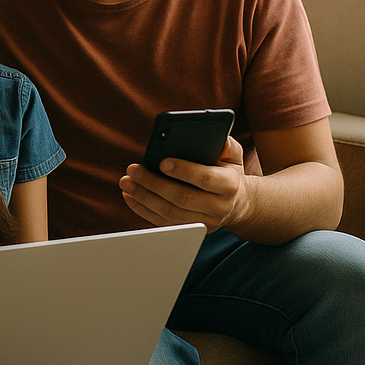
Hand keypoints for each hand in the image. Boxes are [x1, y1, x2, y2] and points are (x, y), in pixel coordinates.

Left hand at [119, 137, 251, 233]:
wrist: (238, 204)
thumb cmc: (227, 173)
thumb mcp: (232, 156)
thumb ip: (225, 144)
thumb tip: (210, 135)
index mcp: (229, 185)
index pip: (205, 178)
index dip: (183, 171)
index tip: (161, 162)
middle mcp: (217, 207)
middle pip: (182, 198)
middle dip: (154, 183)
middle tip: (133, 169)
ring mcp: (204, 221)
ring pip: (170, 213)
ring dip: (144, 197)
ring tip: (126, 182)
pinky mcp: (190, 230)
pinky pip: (163, 223)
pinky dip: (143, 210)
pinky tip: (129, 196)